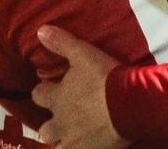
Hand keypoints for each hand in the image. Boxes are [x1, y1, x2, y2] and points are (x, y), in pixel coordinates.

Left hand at [32, 25, 125, 148]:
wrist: (129, 103)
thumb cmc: (104, 77)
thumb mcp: (83, 53)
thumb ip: (61, 43)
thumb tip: (40, 30)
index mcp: (57, 98)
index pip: (39, 95)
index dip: (43, 91)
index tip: (50, 88)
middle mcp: (60, 123)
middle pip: (46, 130)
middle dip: (51, 125)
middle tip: (62, 120)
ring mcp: (74, 141)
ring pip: (58, 148)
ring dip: (63, 142)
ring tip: (72, 138)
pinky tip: (89, 146)